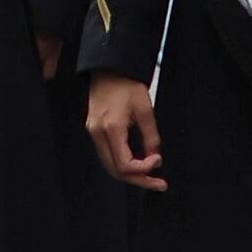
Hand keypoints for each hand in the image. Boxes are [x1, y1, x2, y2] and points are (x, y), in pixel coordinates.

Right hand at [85, 74, 164, 192]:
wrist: (109, 68)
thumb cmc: (127, 84)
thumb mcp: (146, 110)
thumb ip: (151, 137)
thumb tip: (156, 157)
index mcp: (111, 128)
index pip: (124, 164)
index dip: (143, 170)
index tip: (158, 162)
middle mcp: (97, 133)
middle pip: (115, 170)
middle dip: (138, 180)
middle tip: (158, 183)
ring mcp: (93, 132)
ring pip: (109, 165)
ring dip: (130, 174)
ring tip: (150, 176)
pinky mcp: (94, 129)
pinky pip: (106, 154)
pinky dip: (121, 163)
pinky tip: (136, 163)